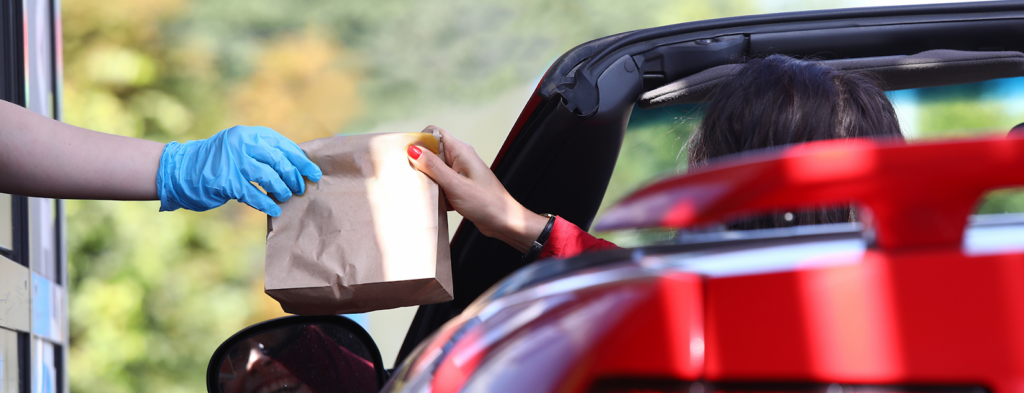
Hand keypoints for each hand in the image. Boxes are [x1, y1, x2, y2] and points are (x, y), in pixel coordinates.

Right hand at [157, 126, 322, 215]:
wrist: (180, 169)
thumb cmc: (216, 162)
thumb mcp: (239, 148)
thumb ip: (262, 152)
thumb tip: (295, 167)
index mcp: (249, 134)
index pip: (284, 145)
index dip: (301, 160)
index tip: (314, 173)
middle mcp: (243, 144)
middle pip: (281, 161)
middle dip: (294, 177)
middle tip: (300, 188)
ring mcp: (235, 162)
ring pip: (270, 177)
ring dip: (282, 190)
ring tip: (286, 197)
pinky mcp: (227, 181)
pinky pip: (255, 194)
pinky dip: (267, 203)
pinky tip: (275, 209)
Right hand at [407, 126, 546, 252]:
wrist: (504, 222)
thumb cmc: (486, 203)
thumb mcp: (455, 185)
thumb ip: (433, 167)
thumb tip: (413, 150)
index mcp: (461, 151)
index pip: (434, 133)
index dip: (419, 140)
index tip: (408, 155)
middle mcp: (460, 158)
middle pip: (432, 151)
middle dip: (421, 163)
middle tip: (414, 177)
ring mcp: (460, 172)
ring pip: (435, 169)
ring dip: (428, 179)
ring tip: (426, 191)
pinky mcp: (459, 185)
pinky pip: (441, 182)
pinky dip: (436, 190)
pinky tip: (436, 201)